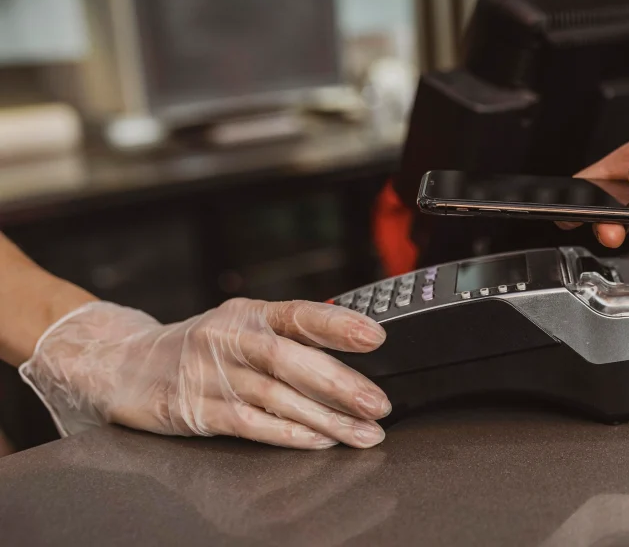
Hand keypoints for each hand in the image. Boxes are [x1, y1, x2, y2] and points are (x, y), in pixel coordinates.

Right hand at [20, 299, 391, 449]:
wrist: (124, 364)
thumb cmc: (201, 346)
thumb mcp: (243, 326)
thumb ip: (291, 336)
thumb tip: (355, 346)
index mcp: (248, 313)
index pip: (298, 313)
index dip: (337, 324)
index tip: (374, 336)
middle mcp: (228, 339)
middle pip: (289, 359)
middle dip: (339, 383)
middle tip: (377, 402)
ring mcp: (209, 375)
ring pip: (274, 396)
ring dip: (324, 418)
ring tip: (361, 433)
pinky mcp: (194, 409)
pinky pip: (248, 424)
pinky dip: (286, 434)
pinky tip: (318, 442)